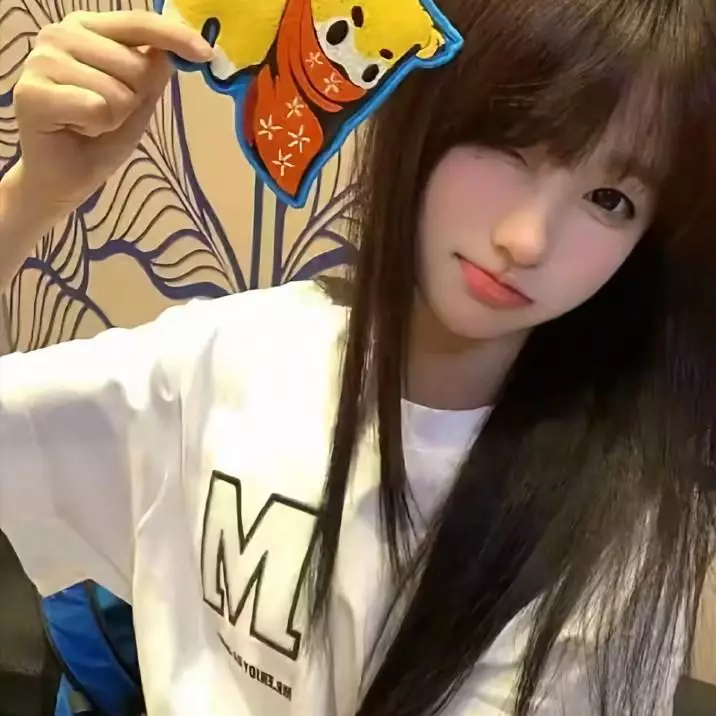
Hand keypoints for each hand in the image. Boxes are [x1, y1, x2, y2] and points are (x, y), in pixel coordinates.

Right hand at [11, 10, 211, 213]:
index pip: (139, 23)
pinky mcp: (32, 92)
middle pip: (136, 65)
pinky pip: (97, 107)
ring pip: (118, 90)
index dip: (174, 36)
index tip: (204, 52)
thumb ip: (152, 73)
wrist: (64, 176)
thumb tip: (173, 49)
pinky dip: (96, 127)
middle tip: (105, 115)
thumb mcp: (137, 102)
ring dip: (113, 117)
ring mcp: (43, 60)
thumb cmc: (97, 137)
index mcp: (87, 29)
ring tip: (88, 123)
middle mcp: (61, 34)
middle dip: (133, 99)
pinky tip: (75, 129)